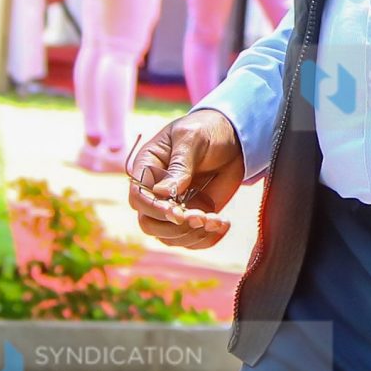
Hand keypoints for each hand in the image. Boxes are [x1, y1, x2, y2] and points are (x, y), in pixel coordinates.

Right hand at [128, 109, 243, 249]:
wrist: (232, 138)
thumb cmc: (205, 130)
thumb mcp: (192, 139)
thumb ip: (179, 165)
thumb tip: (162, 193)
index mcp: (147, 168)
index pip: (138, 197)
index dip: (154, 208)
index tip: (177, 212)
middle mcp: (156, 192)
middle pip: (149, 224)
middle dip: (174, 227)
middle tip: (202, 217)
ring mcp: (174, 207)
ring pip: (169, 237)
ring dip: (193, 235)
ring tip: (217, 220)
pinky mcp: (193, 217)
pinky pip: (192, 240)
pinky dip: (208, 239)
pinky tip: (223, 224)